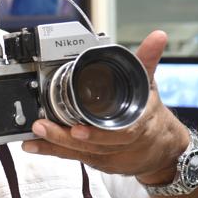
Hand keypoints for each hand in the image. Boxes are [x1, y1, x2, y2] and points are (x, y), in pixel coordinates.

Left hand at [22, 31, 187, 182]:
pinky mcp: (97, 161)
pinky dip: (52, 151)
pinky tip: (33, 146)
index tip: (77, 129)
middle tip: (41, 126)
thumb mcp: (149, 85)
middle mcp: (121, 144)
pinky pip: (73, 156)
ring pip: (80, 153)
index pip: (118, 133)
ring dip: (54, 145)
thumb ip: (147, 60)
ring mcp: (109, 155)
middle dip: (64, 138)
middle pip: (92, 146)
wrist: (163, 149)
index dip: (97, 134)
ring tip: (33, 136)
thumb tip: (157, 36)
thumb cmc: (150, 113)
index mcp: (136, 124)